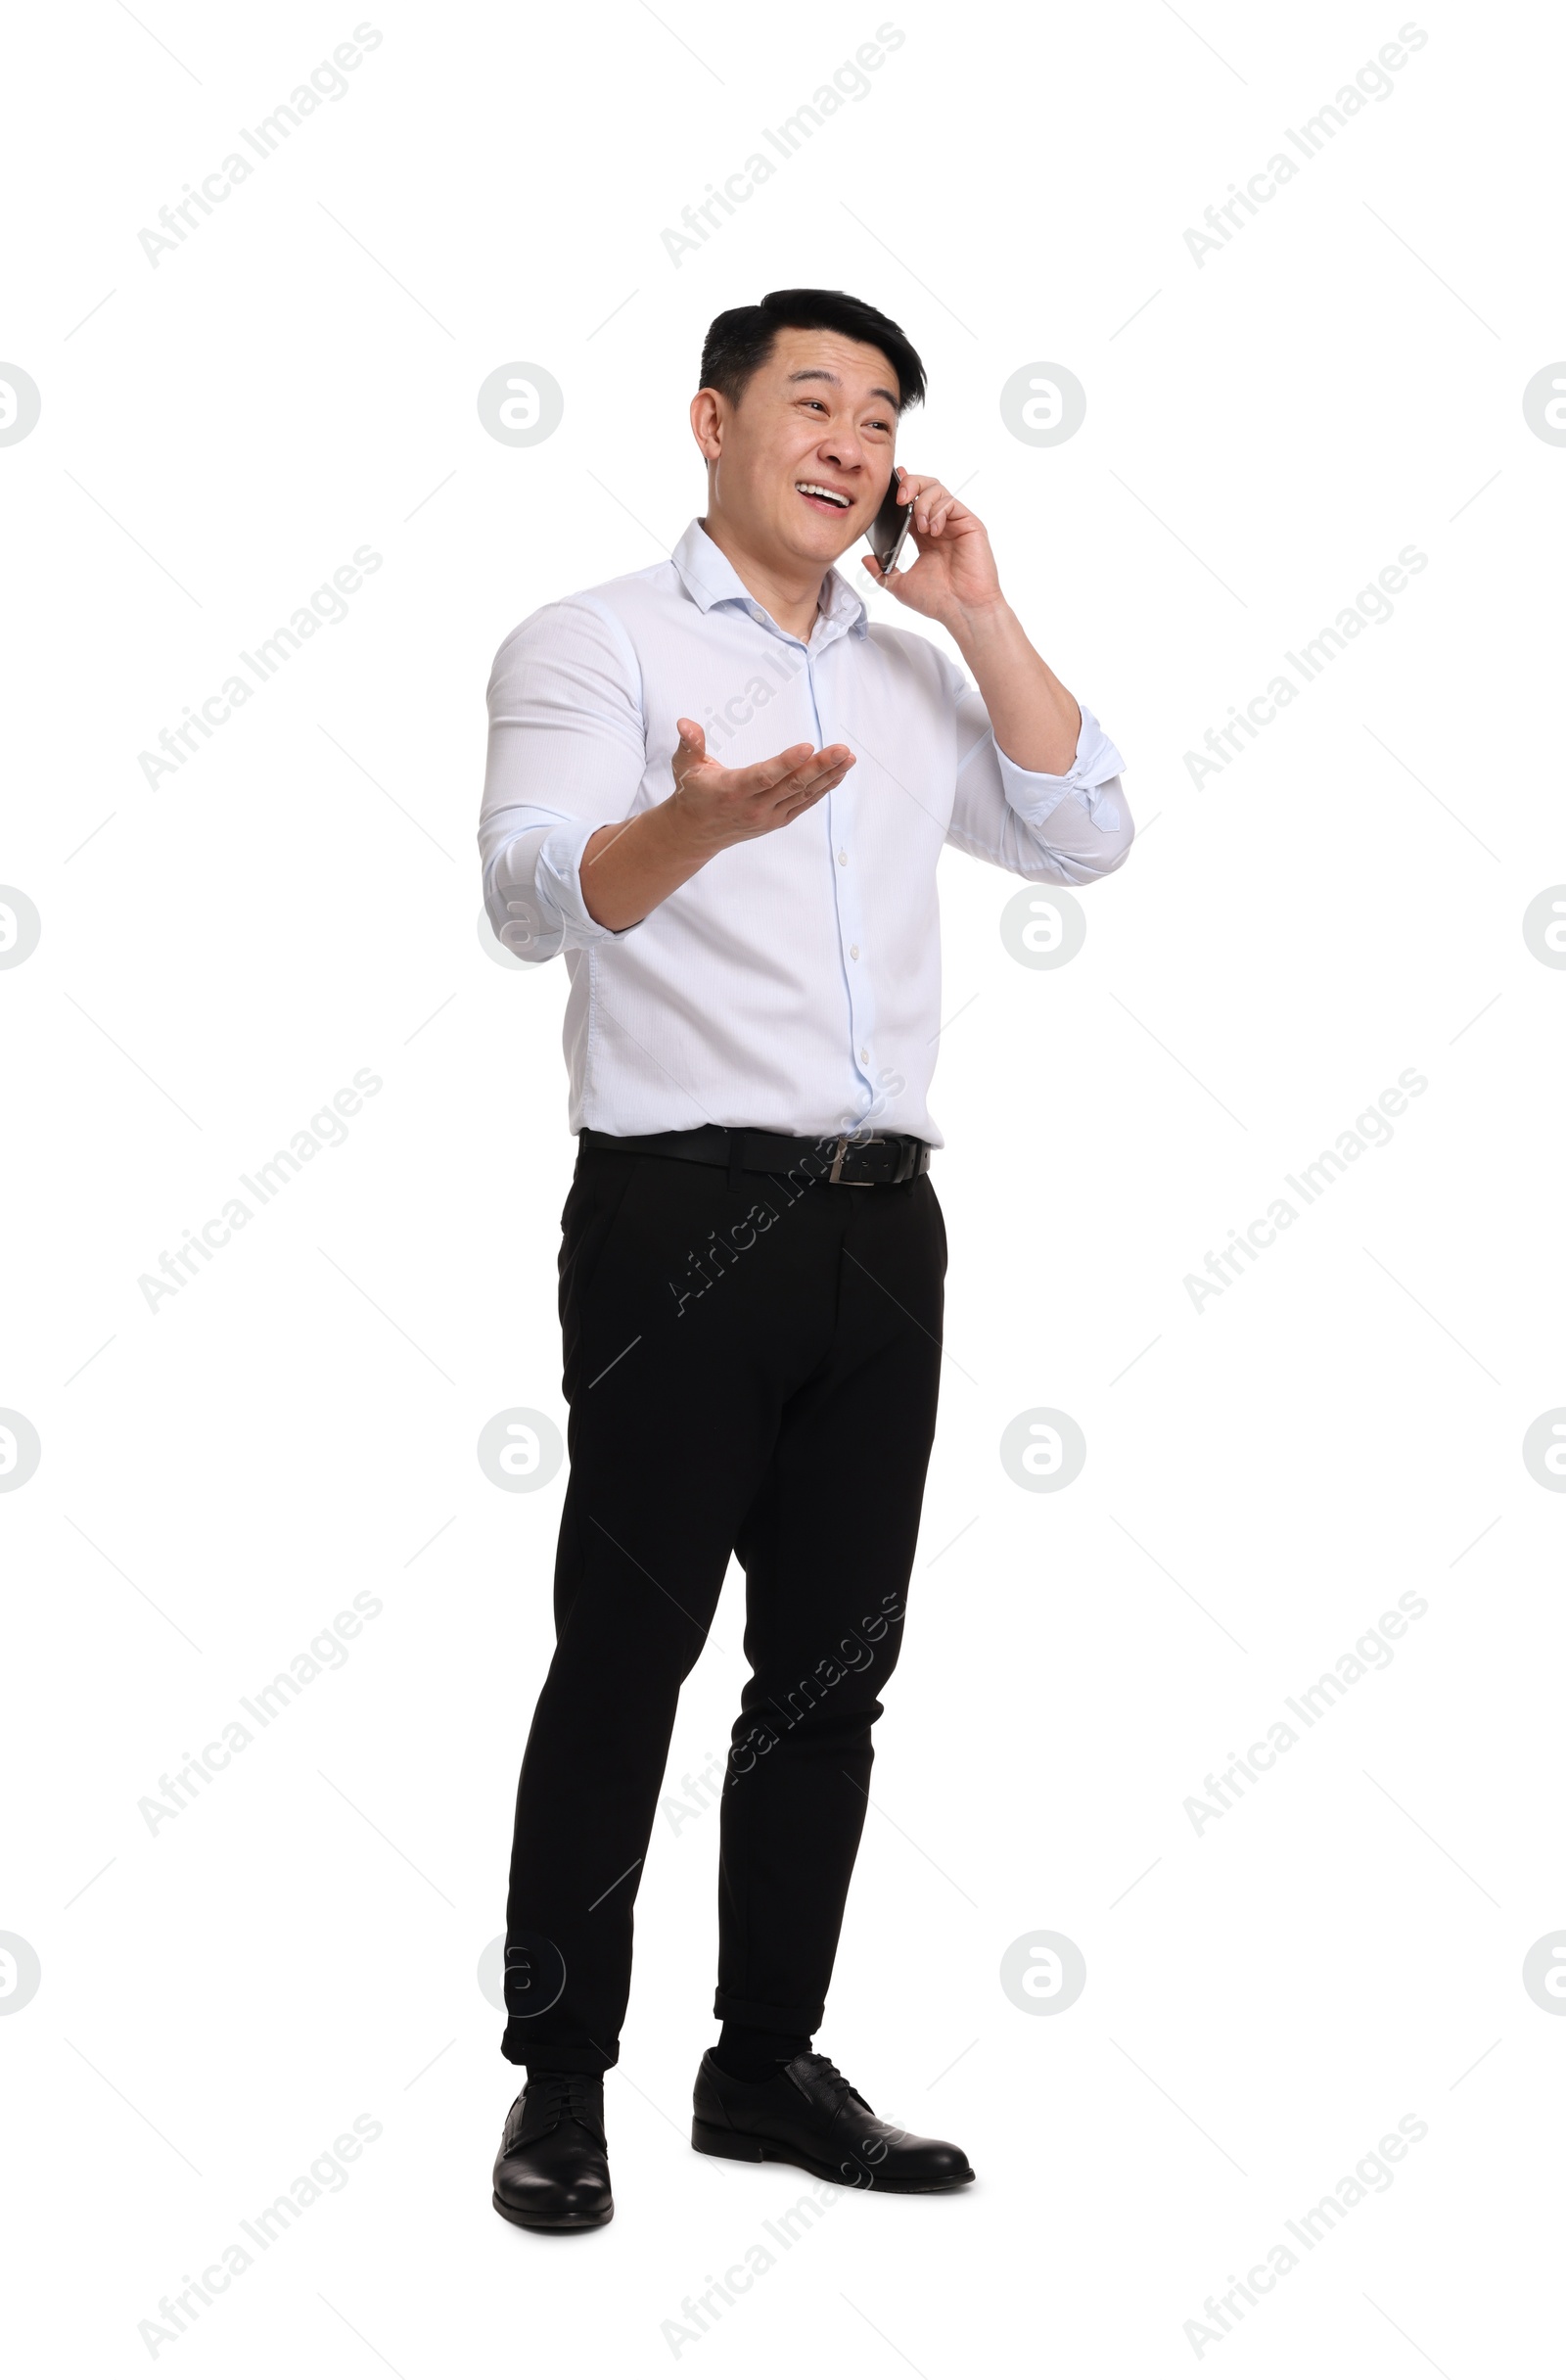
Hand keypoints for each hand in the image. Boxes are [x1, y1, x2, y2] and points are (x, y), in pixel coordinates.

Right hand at [668, 718, 854, 851]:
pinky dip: (824, 788)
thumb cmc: (692, 792)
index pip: (764, 776)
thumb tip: (685, 723)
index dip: (787, 763)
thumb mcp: (684, 766)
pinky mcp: (778, 820)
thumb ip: (689, 744)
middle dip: (819, 766)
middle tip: (841, 749)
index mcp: (733, 790)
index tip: (808, 747)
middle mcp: (754, 806)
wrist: (696, 832)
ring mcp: (769, 816)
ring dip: (828, 775)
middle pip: (792, 785)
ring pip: (803, 794)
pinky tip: (839, 773)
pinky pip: (805, 803)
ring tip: (848, 757)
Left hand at [862, 470, 1002, 627]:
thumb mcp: (901, 587)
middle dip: (910, 484)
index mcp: (924, 536)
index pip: (911, 503)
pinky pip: (951, 503)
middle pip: (925, 487)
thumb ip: (882, 572)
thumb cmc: (938, 601)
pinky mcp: (970, 524)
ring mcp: (955, 524)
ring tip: (920, 526)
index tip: (889, 482)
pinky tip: (934, 531)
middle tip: (899, 499)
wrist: (963, 612)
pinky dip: (937, 512)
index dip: (900, 489)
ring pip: (938, 489)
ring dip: (923, 502)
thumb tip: (865, 559)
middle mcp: (940, 525)